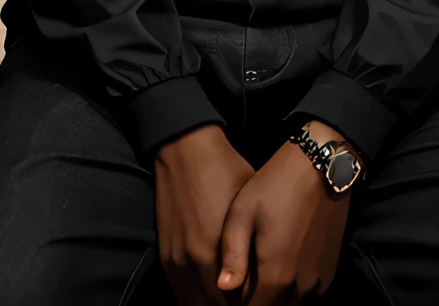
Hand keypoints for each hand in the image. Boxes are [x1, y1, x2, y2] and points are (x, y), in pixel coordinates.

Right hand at [155, 123, 254, 304]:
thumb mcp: (250, 208)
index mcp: (222, 252)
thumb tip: (271, 278)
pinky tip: (209, 301)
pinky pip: (180, 297)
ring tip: (231, 303)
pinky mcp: (167, 258)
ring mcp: (179, 262)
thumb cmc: (227, 173)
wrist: (186, 149)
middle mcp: (198, 263)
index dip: (256, 302)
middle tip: (252, 303)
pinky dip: (195, 303)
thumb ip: (255, 250)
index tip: (265, 300)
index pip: (242, 300)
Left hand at [217, 122, 351, 302]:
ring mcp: (318, 281)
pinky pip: (308, 297)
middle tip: (243, 282)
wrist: (321, 165)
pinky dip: (294, 292)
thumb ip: (233, 255)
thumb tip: (222, 288)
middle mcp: (300, 287)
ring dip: (275, 298)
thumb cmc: (276, 186)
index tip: (229, 290)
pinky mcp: (330, 272)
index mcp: (275, 277)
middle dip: (255, 301)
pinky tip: (282, 271)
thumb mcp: (243, 213)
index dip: (236, 304)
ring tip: (260, 276)